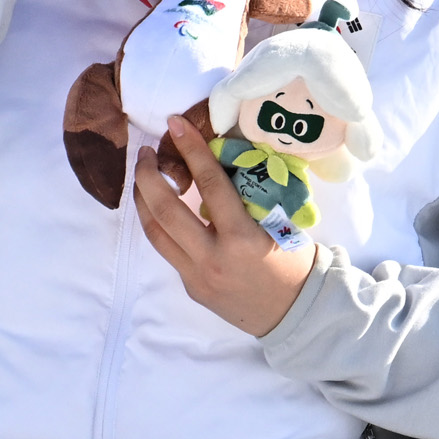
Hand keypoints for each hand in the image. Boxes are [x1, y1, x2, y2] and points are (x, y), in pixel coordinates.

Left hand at [133, 116, 314, 335]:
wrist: (296, 314)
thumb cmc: (295, 263)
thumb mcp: (279, 225)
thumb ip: (247, 200)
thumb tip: (219, 165)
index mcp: (242, 238)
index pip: (210, 183)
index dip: (191, 149)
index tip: (174, 124)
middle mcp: (212, 258)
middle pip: (166, 209)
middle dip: (148, 175)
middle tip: (146, 153)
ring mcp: (197, 276)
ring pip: (155, 232)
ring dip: (142, 200)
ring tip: (142, 178)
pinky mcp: (191, 287)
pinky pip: (167, 251)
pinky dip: (158, 225)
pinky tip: (157, 209)